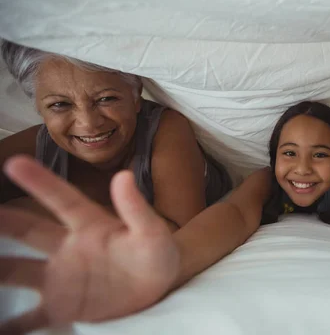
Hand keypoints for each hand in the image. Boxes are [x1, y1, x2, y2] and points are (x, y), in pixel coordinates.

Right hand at [0, 156, 179, 334]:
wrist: (162, 285)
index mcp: (91, 225)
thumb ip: (136, 208)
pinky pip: (31, 317)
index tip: (14, 162)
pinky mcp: (64, 306)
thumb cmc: (157, 251)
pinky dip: (12, 324)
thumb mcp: (152, 231)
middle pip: (28, 231)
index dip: (40, 182)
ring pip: (19, 271)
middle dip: (3, 221)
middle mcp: (70, 247)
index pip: (62, 199)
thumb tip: (124, 176)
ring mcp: (64, 277)